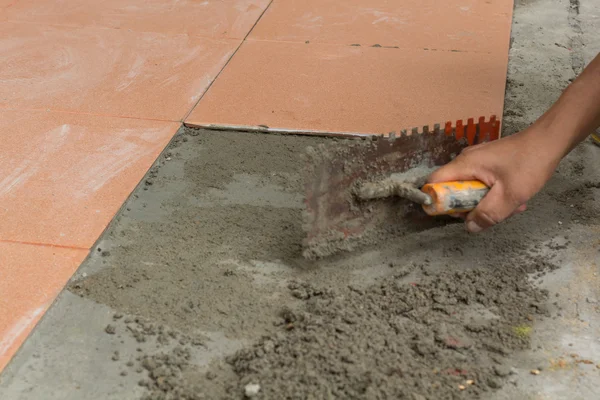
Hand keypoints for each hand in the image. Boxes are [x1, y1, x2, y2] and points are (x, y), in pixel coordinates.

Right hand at [427, 127, 560, 232]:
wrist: (550, 140)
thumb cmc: (529, 163)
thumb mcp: (509, 195)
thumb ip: (488, 214)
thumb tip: (469, 227)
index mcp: (464, 165)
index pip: (434, 182)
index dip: (436, 200)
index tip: (452, 214)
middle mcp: (466, 161)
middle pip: (452, 189)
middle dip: (468, 206)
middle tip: (488, 214)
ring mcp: (478, 161)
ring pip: (470, 188)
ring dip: (486, 202)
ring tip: (510, 207)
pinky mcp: (489, 162)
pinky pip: (482, 183)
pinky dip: (494, 194)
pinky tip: (514, 199)